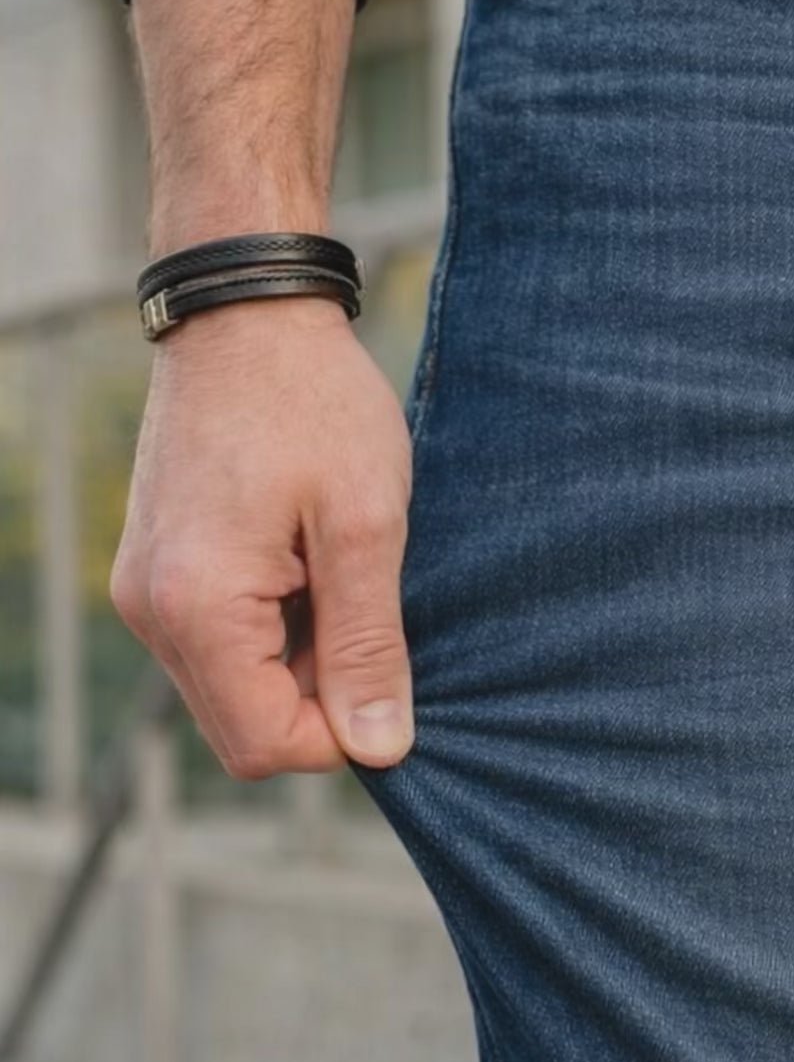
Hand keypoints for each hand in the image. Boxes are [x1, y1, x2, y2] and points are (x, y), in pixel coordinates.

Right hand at [111, 297, 414, 778]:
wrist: (246, 313)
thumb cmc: (314, 403)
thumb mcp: (368, 524)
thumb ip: (369, 645)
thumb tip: (381, 748)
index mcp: (199, 606)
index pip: (265, 748)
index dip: (339, 731)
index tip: (381, 660)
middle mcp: (152, 612)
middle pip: (243, 731)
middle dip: (316, 698)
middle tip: (360, 604)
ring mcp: (145, 593)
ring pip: (232, 691)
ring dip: (296, 661)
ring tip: (331, 571)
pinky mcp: (154, 574)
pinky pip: (218, 647)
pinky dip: (271, 631)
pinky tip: (302, 563)